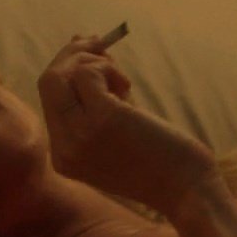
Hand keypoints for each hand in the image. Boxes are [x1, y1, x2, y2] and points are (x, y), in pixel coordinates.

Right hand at [37, 35, 216, 216]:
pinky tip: (128, 86)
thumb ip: (94, 99)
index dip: (66, 68)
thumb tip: (79, 46)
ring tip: (124, 81)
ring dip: (94, 62)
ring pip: (62, 74)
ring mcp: (80, 134)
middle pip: (48, 81)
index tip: (90, 53)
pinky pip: (88, 74)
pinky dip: (108, 67)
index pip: (48, 99)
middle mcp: (63, 148)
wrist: (188, 191)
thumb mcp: (115, 134)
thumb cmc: (159, 161)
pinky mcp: (103, 119)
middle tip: (101, 46)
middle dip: (73, 55)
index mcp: (63, 157)